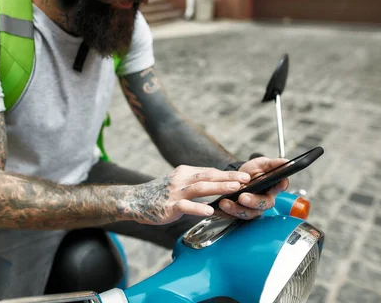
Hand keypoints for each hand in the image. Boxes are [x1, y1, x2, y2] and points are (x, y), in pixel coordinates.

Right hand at [125, 165, 250, 224]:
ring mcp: (174, 192)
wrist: (134, 200)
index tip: (244, 175)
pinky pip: (185, 206)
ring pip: (200, 188)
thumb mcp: (176, 183)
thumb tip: (216, 184)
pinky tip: (209, 210)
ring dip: (219, 187)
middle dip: (228, 177)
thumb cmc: (158, 194)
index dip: (227, 173)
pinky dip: (198, 207)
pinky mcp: (168, 206)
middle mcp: (180, 179)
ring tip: (234, 189)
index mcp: (184, 172)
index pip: (209, 171)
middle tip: (246, 179)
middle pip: (208, 176)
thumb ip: (194, 183)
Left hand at [218, 157, 289, 219]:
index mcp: (272, 188)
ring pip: (247, 213)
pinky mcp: (239, 212)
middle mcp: (264, 200)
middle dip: (252, 202)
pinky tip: (218, 208)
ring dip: (235, 209)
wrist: (237, 178)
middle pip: (262, 204)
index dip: (279, 186)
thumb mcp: (262, 164)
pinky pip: (233, 216)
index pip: (280, 187)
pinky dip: (224, 213)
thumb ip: (274, 164)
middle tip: (243, 197)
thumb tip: (287, 162)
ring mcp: (252, 208)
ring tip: (225, 202)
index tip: (278, 183)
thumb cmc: (253, 172)